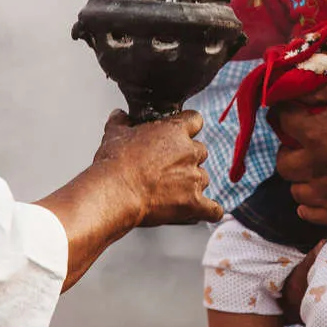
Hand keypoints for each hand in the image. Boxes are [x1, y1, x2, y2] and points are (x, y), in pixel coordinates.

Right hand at [92, 109, 221, 227]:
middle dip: (188, 158)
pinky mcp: (193, 203)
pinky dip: (210, 210)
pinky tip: (206, 210)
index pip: (195, 120)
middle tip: (169, 166)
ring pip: (203, 178)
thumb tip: (120, 115)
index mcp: (175, 131)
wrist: (116, 192)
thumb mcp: (114, 134)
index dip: (187, 127)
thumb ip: (121, 121)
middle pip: (201, 151)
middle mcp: (190, 152)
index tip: (180, 132)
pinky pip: (212, 209)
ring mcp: (194, 178)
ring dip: (192, 182)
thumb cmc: (115, 163)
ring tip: (173, 190)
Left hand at [271, 82, 326, 226]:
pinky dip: (309, 204)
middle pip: (283, 162)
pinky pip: (309, 214)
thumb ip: (323, 91)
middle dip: (288, 148)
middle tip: (301, 142)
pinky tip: (320, 191)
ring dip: (300, 177)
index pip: (284, 122)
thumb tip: (299, 95)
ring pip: (295, 190)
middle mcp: (316, 167)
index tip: (293, 111)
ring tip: (314, 167)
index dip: (286, 113)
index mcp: (317, 135)